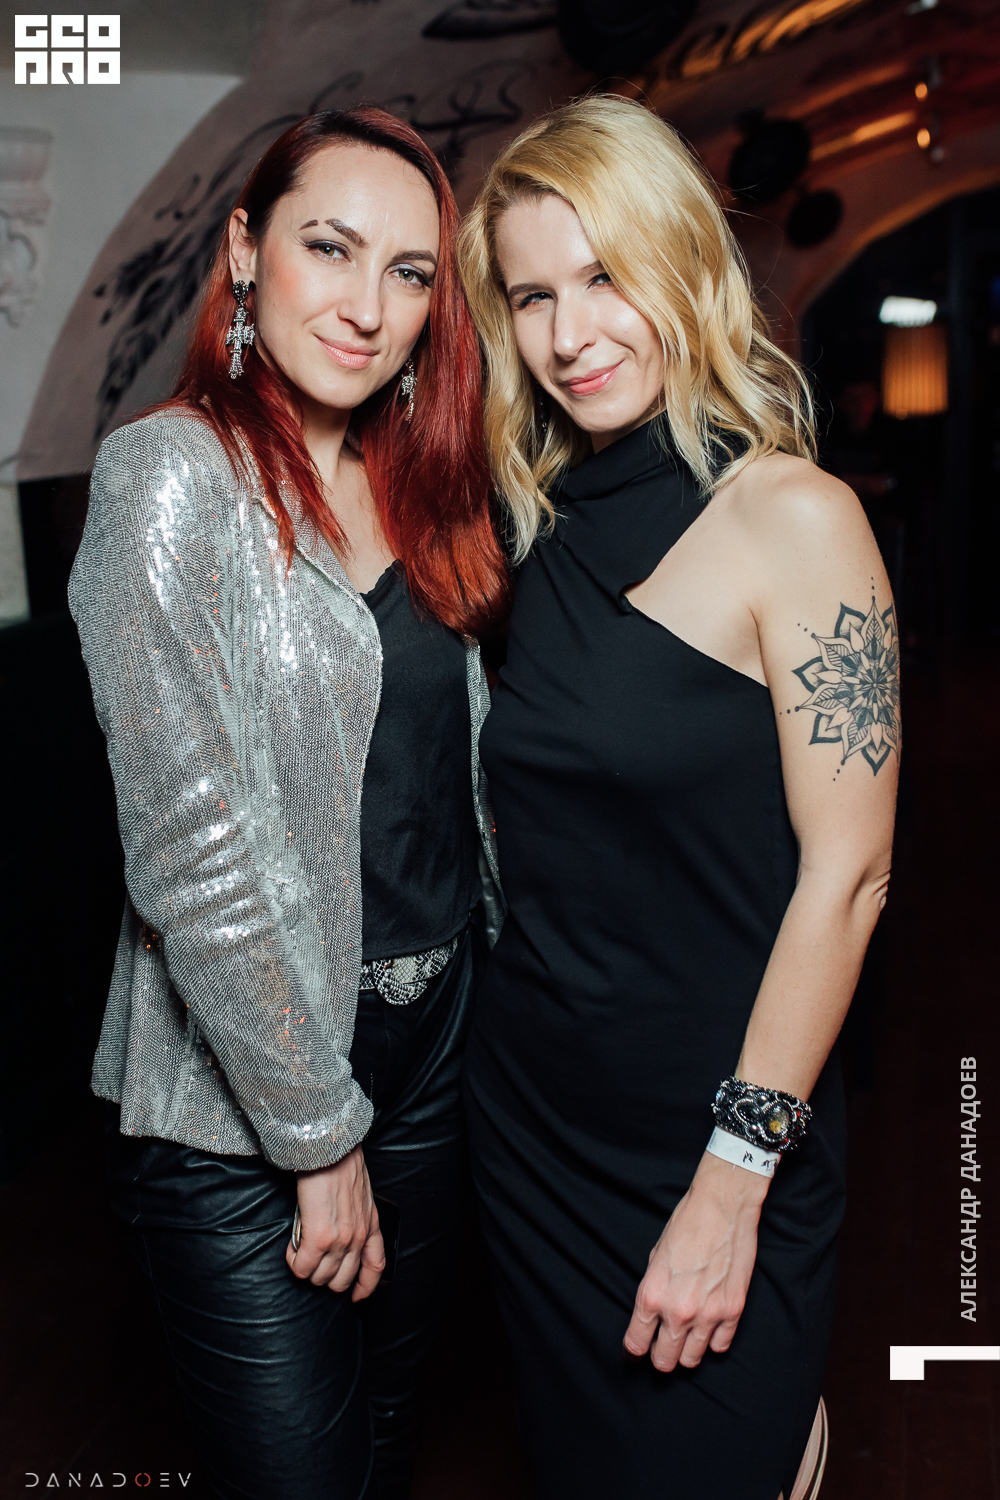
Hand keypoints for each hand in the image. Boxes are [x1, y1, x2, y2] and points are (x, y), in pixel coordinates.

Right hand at [287, 1145, 384, 1300]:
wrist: (329, 1147)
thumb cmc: (339, 1162)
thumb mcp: (359, 1193)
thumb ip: (355, 1214)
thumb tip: (338, 1229)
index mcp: (371, 1224)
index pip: (376, 1267)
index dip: (364, 1287)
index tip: (355, 1296)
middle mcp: (359, 1237)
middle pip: (341, 1280)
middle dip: (323, 1277)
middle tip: (311, 1260)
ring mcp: (341, 1240)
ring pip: (320, 1278)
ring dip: (306, 1269)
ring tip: (299, 1250)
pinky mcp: (320, 1238)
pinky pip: (302, 1268)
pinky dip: (294, 1262)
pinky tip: (291, 1249)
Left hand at [623, 1151, 769, 1370]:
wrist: (722, 1206)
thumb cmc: (686, 1224)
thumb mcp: (656, 1257)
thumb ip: (654, 1290)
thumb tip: (653, 1314)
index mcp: (652, 1295)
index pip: (636, 1344)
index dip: (635, 1350)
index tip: (638, 1349)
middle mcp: (678, 1311)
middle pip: (665, 1360)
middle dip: (661, 1356)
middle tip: (663, 1346)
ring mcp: (708, 1314)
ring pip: (692, 1359)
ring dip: (687, 1351)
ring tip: (687, 1337)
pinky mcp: (734, 1311)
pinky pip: (720, 1345)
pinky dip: (713, 1340)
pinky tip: (710, 1326)